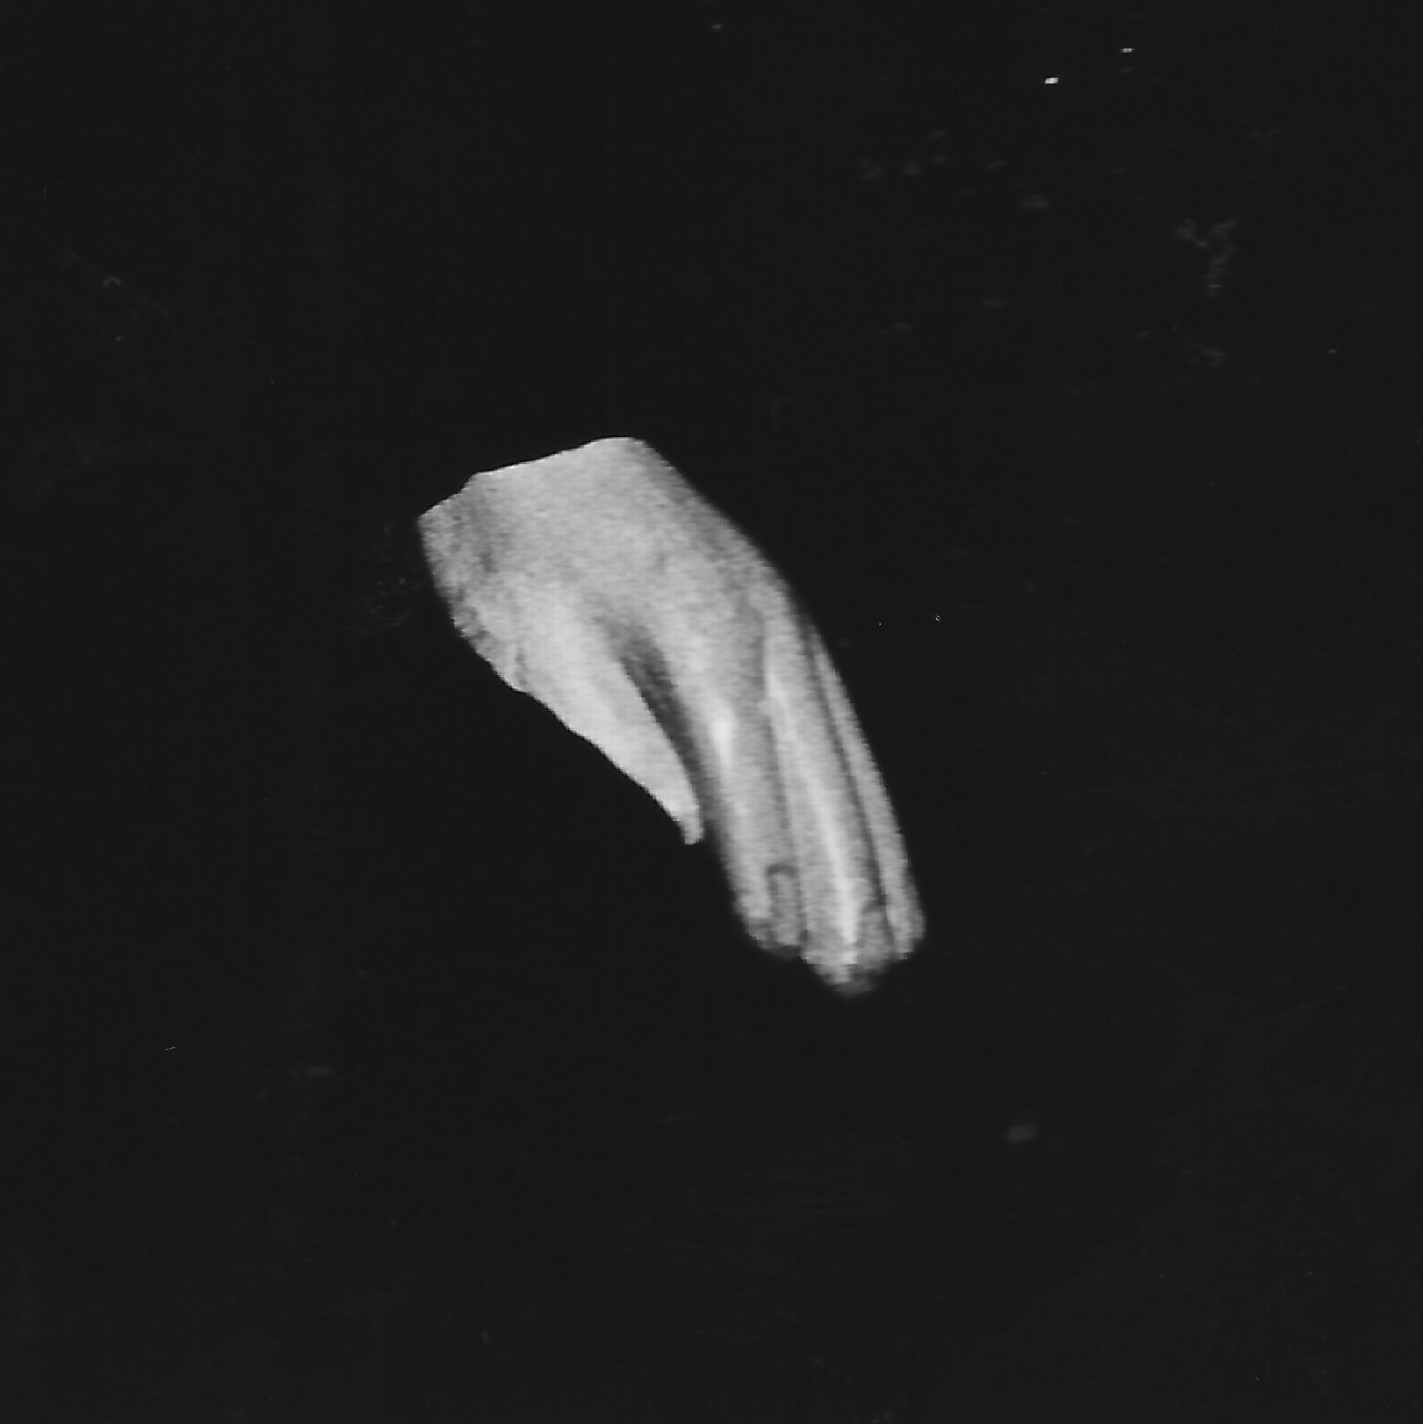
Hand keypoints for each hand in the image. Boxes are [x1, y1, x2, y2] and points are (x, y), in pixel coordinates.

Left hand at [419, 435, 921, 992]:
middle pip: (823, 774)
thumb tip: (693, 835)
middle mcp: (769, 627)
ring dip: (876, 855)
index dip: (766, 870)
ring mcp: (786, 619)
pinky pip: (843, 724)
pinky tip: (882, 849)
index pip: (748, 778)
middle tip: (860, 984)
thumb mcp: (543, 648)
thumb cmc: (524, 541)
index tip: (781, 954)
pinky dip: (868, 797)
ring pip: (849, 755)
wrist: (538, 439)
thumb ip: (622, 741)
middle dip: (845, 886)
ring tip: (898, 947)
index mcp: (705, 634)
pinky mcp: (781, 619)